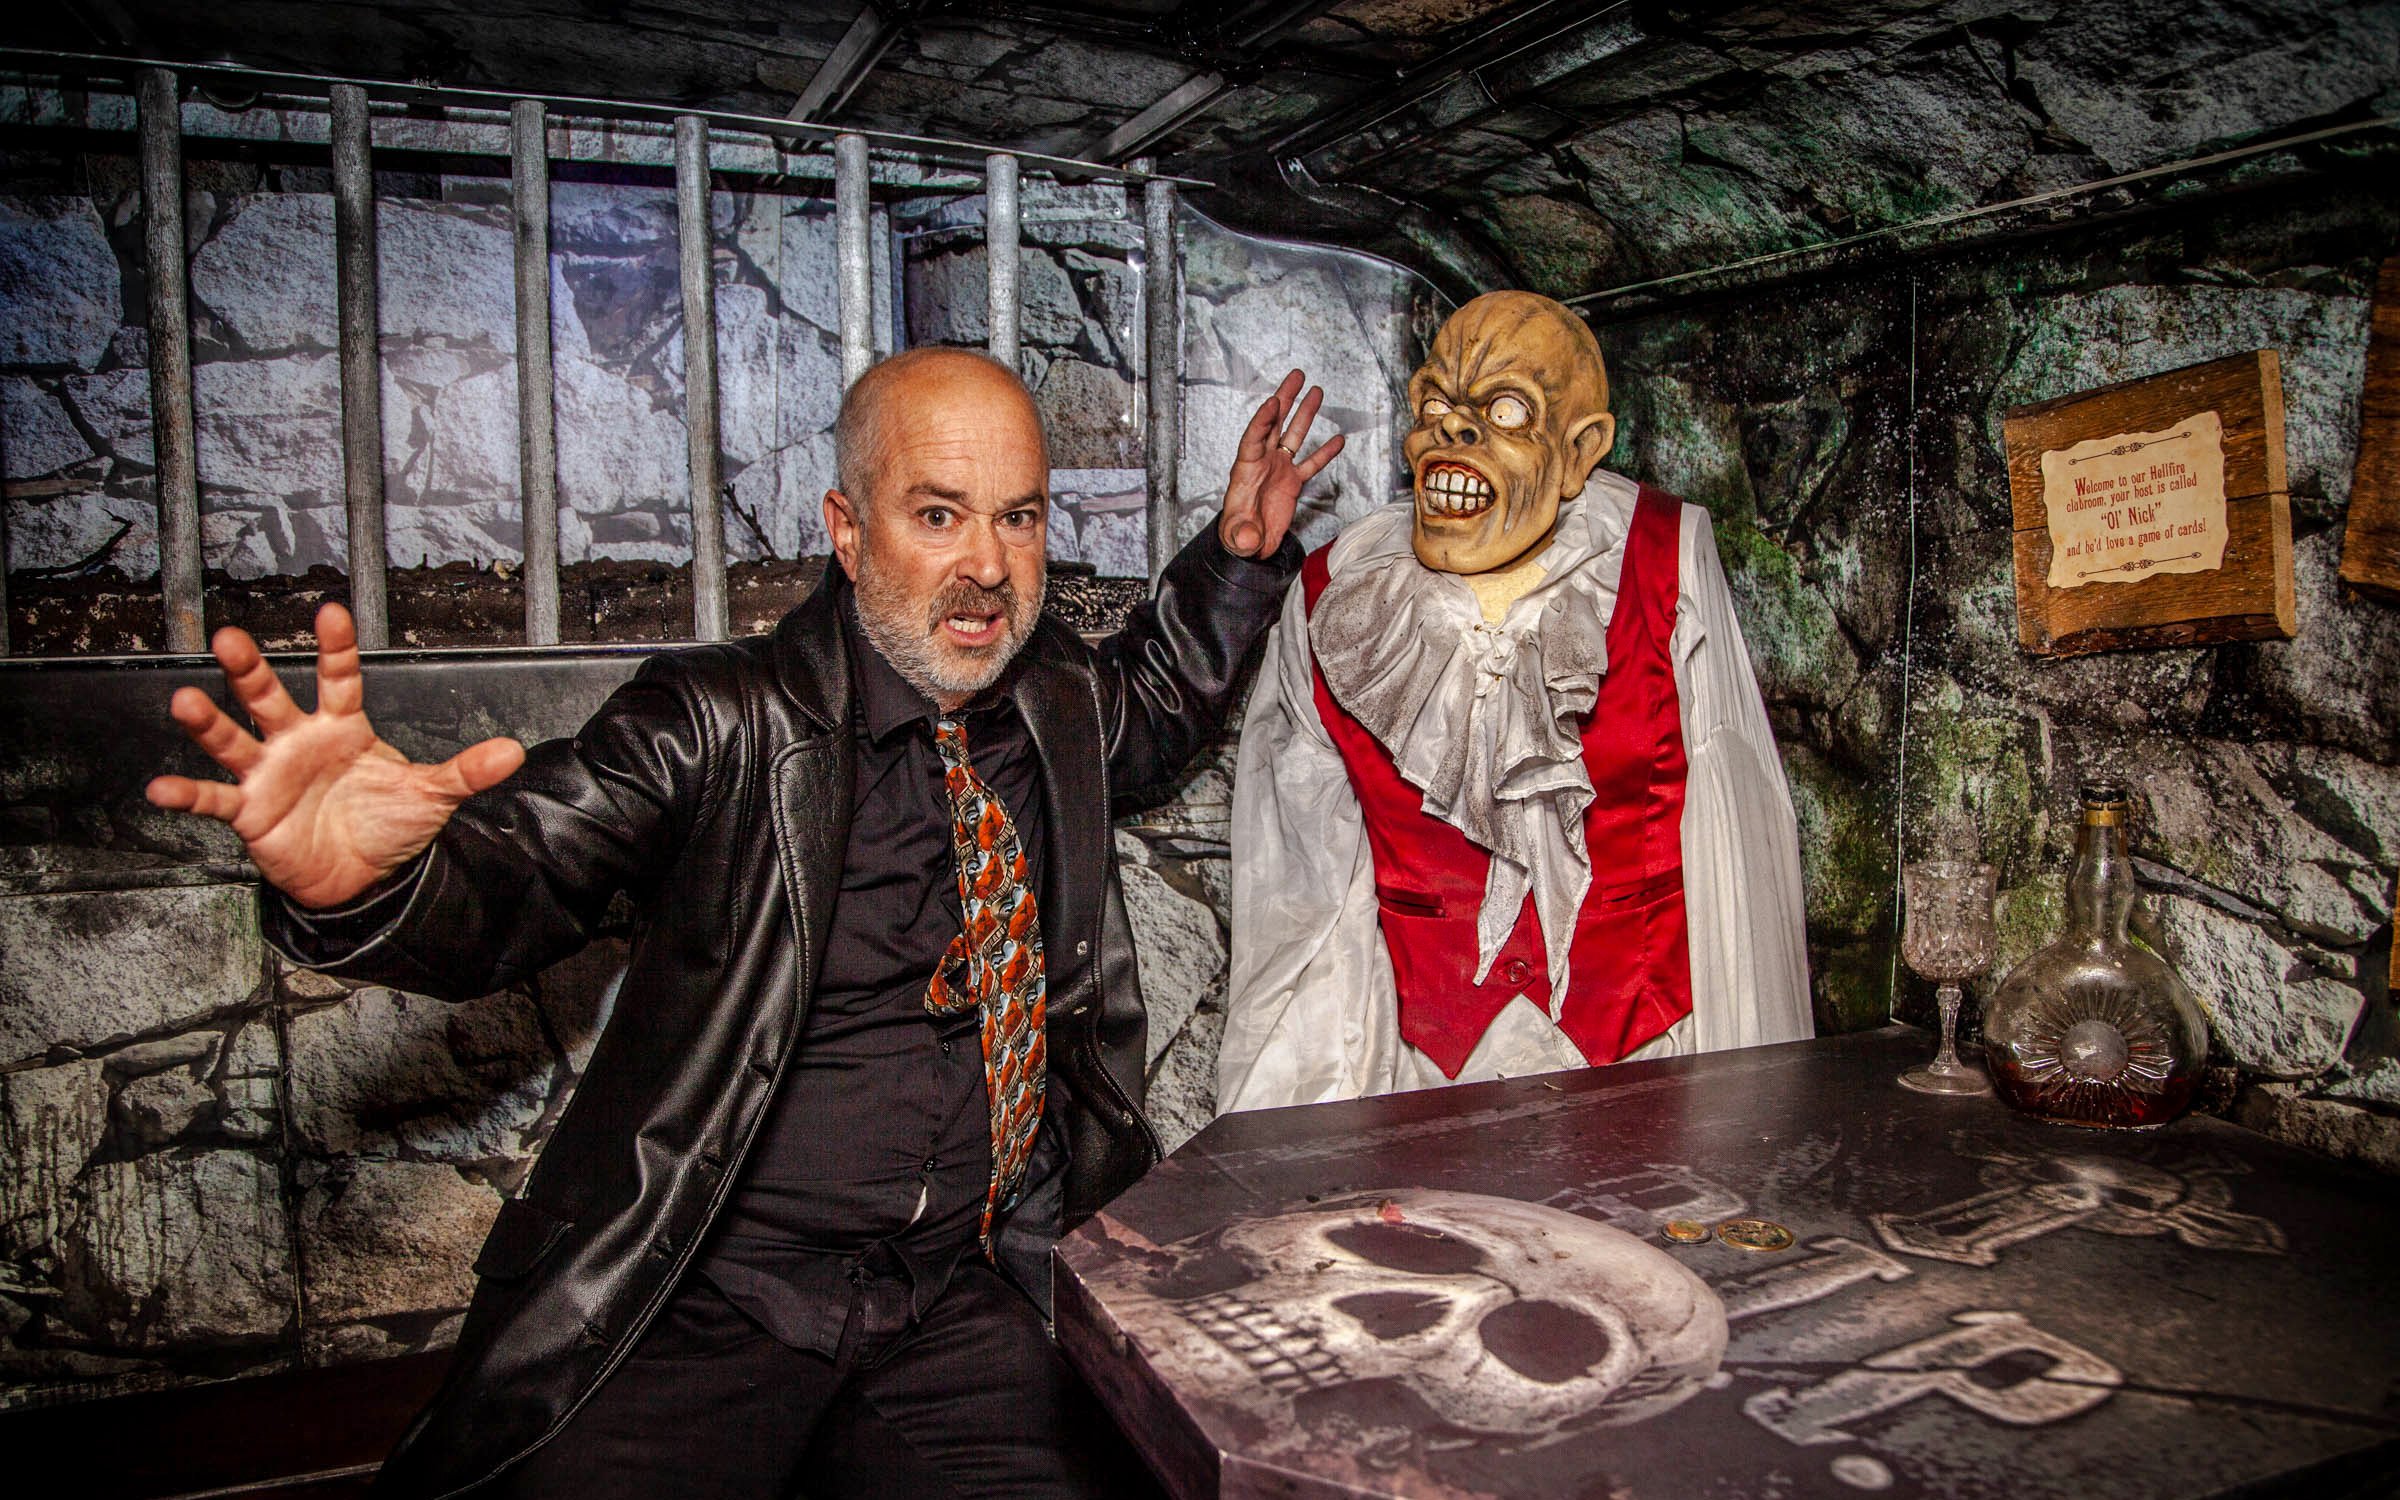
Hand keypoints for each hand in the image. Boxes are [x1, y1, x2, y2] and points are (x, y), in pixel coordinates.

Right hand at [144, 603, 524, 908]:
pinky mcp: (250, 812)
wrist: (364, 878)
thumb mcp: (432, 795)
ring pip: (233, 739)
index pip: (339, 678)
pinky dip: (187, 794)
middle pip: (269, 697)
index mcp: (343, 727)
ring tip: (186, 701)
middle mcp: (298, 741)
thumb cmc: (388, 825)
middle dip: (250, 669)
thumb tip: (514, 752)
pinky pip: (214, 800)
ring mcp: (269, 774)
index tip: (332, 612)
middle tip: (230, 638)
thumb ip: (466, 771)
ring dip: (208, 722)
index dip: (335, 648)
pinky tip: (162, 786)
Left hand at [1218, 369, 1344, 557]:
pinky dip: (1324, 452)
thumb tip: (1248, 537)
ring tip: (1316, 391)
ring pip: (1293, 435)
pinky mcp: (1292, 482)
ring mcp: (1278, 470)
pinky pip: (1311, 463)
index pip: (1253, 439)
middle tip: (1295, 376)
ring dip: (1304, 413)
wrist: (1249, 547)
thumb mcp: (1238, 538)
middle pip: (1273, 424)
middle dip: (1284, 399)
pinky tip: (1338, 439)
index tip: (1273, 402)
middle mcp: (1262, 463)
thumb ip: (1242, 535)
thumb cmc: (1238, 538)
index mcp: (1245, 470)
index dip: (1262, 420)